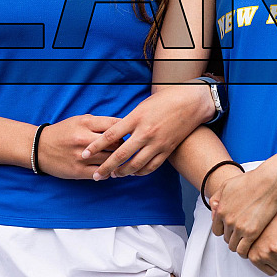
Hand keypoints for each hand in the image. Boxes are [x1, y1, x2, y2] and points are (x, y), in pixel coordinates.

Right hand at [36, 115, 123, 179]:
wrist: (39, 148)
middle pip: (116, 143)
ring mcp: (81, 156)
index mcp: (85, 123)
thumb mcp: (79, 120)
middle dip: (123, 146)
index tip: (128, 134)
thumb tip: (122, 128)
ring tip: (119, 160)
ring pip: (110, 160)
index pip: (115, 125)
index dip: (125, 130)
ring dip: (117, 161)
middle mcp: (83, 138)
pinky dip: (107, 172)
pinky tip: (108, 170)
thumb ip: (99, 123)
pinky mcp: (78, 171)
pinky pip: (101, 174)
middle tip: (124, 148)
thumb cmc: (63, 132)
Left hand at [82, 85, 212, 180]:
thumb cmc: (164, 100)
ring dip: (123, 172)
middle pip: (121, 155)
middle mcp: (145, 132)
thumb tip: (114, 135)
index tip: (85, 153)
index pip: (111, 135)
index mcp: (136, 118)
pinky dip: (141, 172)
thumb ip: (128, 121)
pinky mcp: (167, 150)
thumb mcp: (141, 107)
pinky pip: (151, 166)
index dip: (96, 146)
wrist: (190, 102)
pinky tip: (134, 173)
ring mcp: (157, 143)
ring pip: (135, 165)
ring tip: (114, 175)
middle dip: (106, 167)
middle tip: (96, 175)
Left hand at [210, 165, 276, 258]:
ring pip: (234, 246)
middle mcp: (228, 220)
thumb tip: (213, 211)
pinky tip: (251, 246)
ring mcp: (239, 227)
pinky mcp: (252, 233)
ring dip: (239, 245)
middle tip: (241, 234)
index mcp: (221, 210)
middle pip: (226, 238)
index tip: (231, 229)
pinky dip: (245, 251)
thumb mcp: (227, 186)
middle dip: (232, 236)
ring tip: (246, 241)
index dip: (224, 230)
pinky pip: (243, 250)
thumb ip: (217, 199)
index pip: (216, 230)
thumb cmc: (250, 181)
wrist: (267, 182)